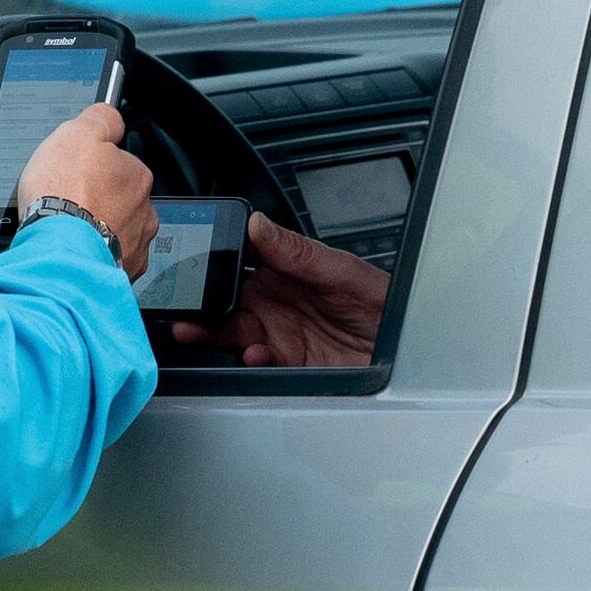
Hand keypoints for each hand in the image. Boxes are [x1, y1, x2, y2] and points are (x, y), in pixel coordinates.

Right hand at [17, 104, 157, 279]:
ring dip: (98, 230)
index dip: (95, 167)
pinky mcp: (121, 277)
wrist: (56, 253)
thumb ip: (100, 119)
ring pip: (117, 232)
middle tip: (69, 202)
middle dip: (100, 201)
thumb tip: (110, 114)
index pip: (121, 164)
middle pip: (121, 200)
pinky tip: (74, 251)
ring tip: (68, 230)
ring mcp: (135, 247)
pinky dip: (94, 256)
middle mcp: (144, 213)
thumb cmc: (65, 195)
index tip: (76, 173)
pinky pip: (108, 262)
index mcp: (137, 176)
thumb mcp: (77, 133)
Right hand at [172, 213, 386, 366]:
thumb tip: (258, 225)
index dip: (215, 251)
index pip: (242, 255)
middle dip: (199, 295)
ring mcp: (280, 333)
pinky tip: (253, 353)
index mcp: (288, 270)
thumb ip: (299, 252)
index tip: (194, 249)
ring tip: (192, 328)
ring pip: (231, 328)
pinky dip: (250, 359)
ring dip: (209, 328)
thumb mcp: (344, 272)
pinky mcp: (288, 365)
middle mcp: (278, 301)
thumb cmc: (386, 307)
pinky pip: (257, 363)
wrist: (410, 355)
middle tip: (180, 294)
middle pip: (226, 295)